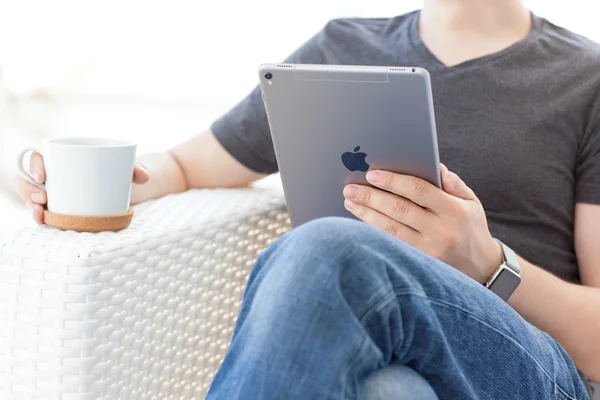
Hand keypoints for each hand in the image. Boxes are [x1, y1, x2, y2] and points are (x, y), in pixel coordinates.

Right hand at [14, 152, 149, 224]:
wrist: (130, 188)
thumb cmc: (124, 171)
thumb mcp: (130, 168)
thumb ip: (137, 168)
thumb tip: (143, 176)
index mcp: (65, 156)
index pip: (38, 155)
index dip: (34, 164)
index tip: (43, 176)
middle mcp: (55, 173)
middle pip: (28, 178)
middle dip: (28, 189)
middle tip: (43, 198)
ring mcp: (55, 192)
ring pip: (32, 196)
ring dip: (30, 206)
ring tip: (40, 215)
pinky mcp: (60, 209)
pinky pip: (44, 212)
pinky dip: (41, 218)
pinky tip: (44, 223)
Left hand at [343, 165, 501, 283]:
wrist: (482, 269)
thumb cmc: (470, 227)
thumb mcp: (470, 201)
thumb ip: (451, 182)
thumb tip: (430, 164)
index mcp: (454, 211)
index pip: (419, 191)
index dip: (393, 181)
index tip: (372, 174)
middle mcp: (441, 232)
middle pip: (399, 210)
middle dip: (371, 196)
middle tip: (351, 187)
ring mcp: (428, 251)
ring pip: (390, 229)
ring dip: (366, 214)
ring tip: (350, 201)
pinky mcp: (419, 264)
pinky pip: (391, 244)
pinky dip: (373, 231)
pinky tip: (360, 221)